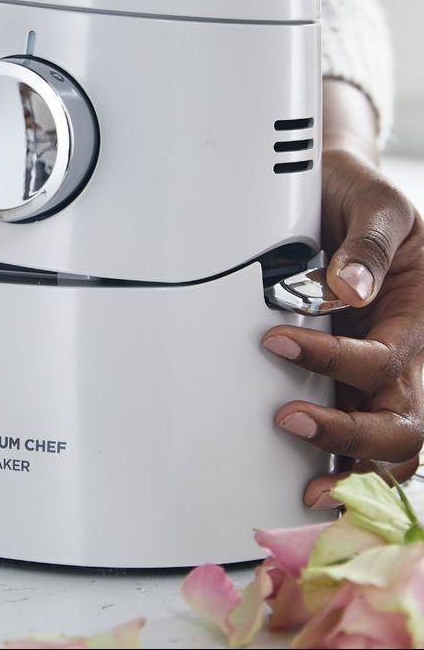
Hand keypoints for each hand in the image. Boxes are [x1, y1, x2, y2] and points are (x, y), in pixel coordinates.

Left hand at [263, 146, 423, 507]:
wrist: (348, 193)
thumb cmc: (363, 198)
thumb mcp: (377, 204)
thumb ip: (367, 245)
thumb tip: (348, 287)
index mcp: (419, 315)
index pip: (384, 359)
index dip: (332, 359)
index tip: (275, 341)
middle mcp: (411, 353)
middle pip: (402, 421)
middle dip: (350, 434)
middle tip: (287, 421)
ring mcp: (387, 371)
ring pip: (394, 443)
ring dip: (354, 470)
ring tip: (308, 490)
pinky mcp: (357, 377)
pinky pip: (364, 427)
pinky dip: (344, 465)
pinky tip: (311, 486)